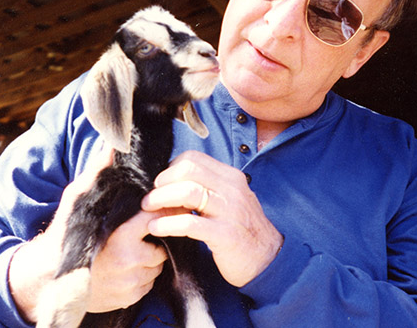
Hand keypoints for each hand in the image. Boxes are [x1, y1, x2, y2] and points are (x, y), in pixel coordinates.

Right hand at [9, 146, 166, 319]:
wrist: (48, 277)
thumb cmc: (66, 231)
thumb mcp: (79, 197)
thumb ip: (100, 171)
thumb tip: (113, 145)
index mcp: (122, 236)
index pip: (159, 217)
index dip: (161, 208)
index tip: (157, 205)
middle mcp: (130, 263)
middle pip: (164, 241)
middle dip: (158, 232)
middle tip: (144, 226)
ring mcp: (131, 284)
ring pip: (159, 262)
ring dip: (153, 253)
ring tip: (136, 243)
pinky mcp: (130, 298)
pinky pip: (151, 281)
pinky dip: (145, 271)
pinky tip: (129, 263)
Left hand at [142, 151, 282, 286]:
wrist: (268, 258)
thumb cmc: (242, 228)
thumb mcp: (229, 199)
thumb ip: (208, 187)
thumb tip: (172, 181)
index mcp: (230, 176)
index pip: (194, 158)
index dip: (171, 168)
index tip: (161, 183)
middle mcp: (231, 189)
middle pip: (188, 170)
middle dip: (163, 182)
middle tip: (151, 197)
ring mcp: (230, 211)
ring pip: (188, 192)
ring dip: (161, 199)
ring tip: (149, 209)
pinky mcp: (225, 235)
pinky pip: (190, 224)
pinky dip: (167, 224)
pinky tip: (156, 228)